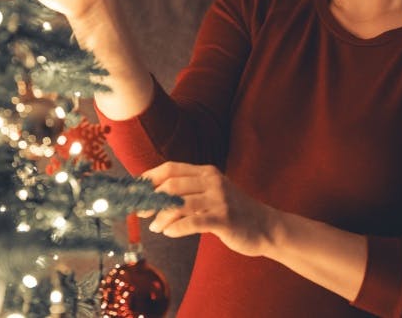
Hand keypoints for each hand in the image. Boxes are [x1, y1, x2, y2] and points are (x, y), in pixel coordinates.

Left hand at [141, 162, 275, 256]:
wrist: (267, 227)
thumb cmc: (233, 212)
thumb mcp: (212, 193)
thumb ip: (188, 191)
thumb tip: (152, 196)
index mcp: (207, 172)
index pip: (170, 168)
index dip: (149, 179)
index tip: (134, 191)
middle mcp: (213, 181)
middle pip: (171, 184)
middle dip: (151, 199)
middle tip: (141, 213)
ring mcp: (220, 199)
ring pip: (179, 204)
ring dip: (162, 217)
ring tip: (156, 227)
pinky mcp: (224, 219)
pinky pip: (192, 222)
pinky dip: (176, 228)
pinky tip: (170, 233)